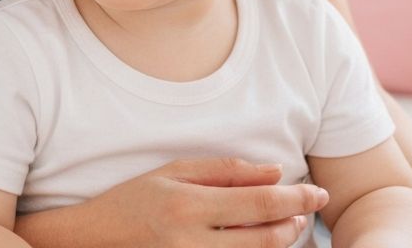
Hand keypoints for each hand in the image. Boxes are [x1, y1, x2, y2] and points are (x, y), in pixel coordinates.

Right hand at [84, 156, 328, 247]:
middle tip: (310, 206)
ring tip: (293, 224)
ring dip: (282, 242)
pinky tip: (265, 242)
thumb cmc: (134, 199)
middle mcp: (193, 242)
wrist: (94, 239)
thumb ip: (225, 170)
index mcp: (188, 205)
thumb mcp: (174, 171)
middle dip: (295, 221)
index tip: (317, 190)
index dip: (294, 197)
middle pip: (265, 238)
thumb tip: (273, 170)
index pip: (257, 203)